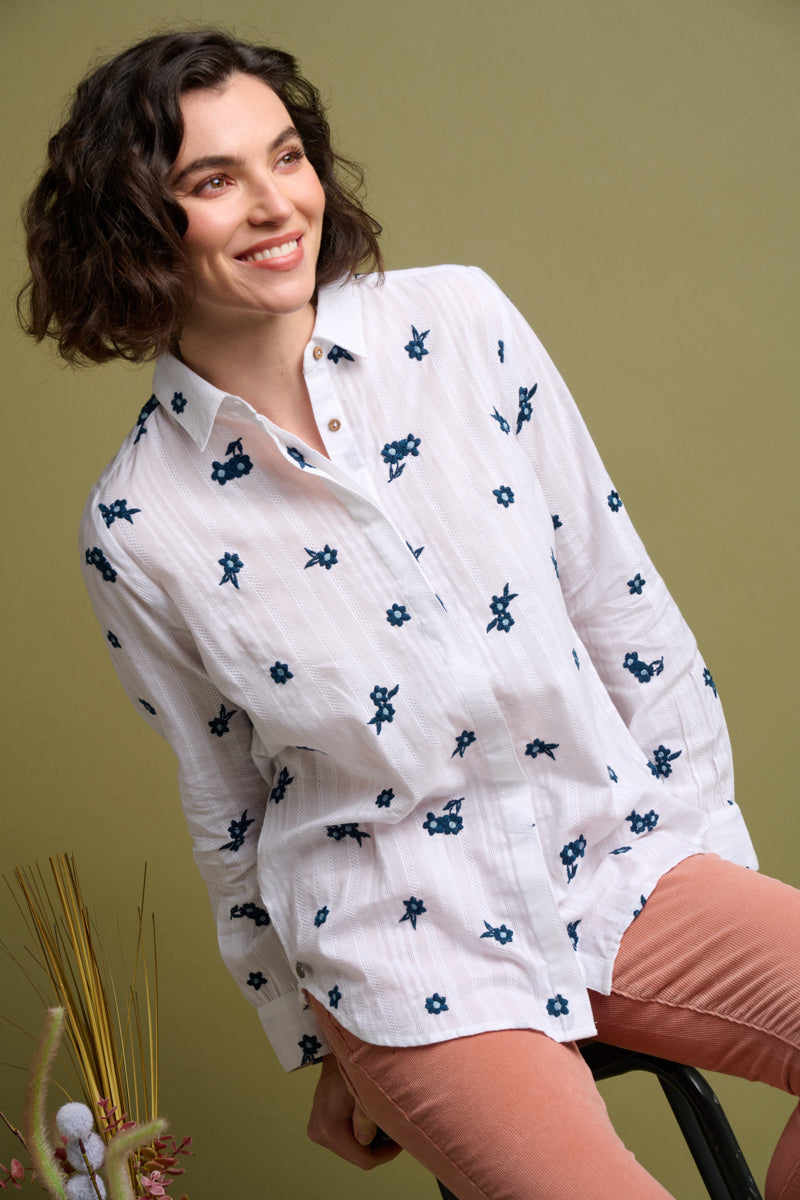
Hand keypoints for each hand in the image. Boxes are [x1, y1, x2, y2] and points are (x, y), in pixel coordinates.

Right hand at [307, 1054, 401, 1168]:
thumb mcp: (364, 1089)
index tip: (401, 1139)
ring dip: (368, 1141)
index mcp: (329, 1128)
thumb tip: (366, 1141)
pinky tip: (368, 1120)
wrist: (338, 1050)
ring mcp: (316, 1131)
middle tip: (394, 1129)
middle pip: (357, 1156)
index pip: (364, 1160)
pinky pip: (344, 1141)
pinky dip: (358, 1134)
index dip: (386, 1154)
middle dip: (378, 1147)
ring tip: (382, 1123)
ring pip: (351, 1150)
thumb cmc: (355, 1065)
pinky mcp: (317, 1127)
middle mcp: (318, 1133)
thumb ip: (366, 1116)